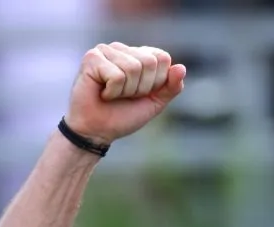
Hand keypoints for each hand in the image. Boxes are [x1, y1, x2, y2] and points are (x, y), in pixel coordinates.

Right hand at [64, 43, 186, 144]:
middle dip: (141, 87)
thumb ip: (171, 87)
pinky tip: (102, 93)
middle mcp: (122, 49)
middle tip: (124, 96)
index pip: (163, 58)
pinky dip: (112, 92)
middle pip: (149, 62)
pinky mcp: (92, 58)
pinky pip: (116, 75)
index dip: (156, 82)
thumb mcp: (154, 103)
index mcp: (139, 55)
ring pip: (133, 68)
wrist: (97, 131)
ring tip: (112, 95)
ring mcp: (106, 50)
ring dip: (125, 91)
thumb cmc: (123, 116)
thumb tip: (181, 67)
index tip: (140, 93)